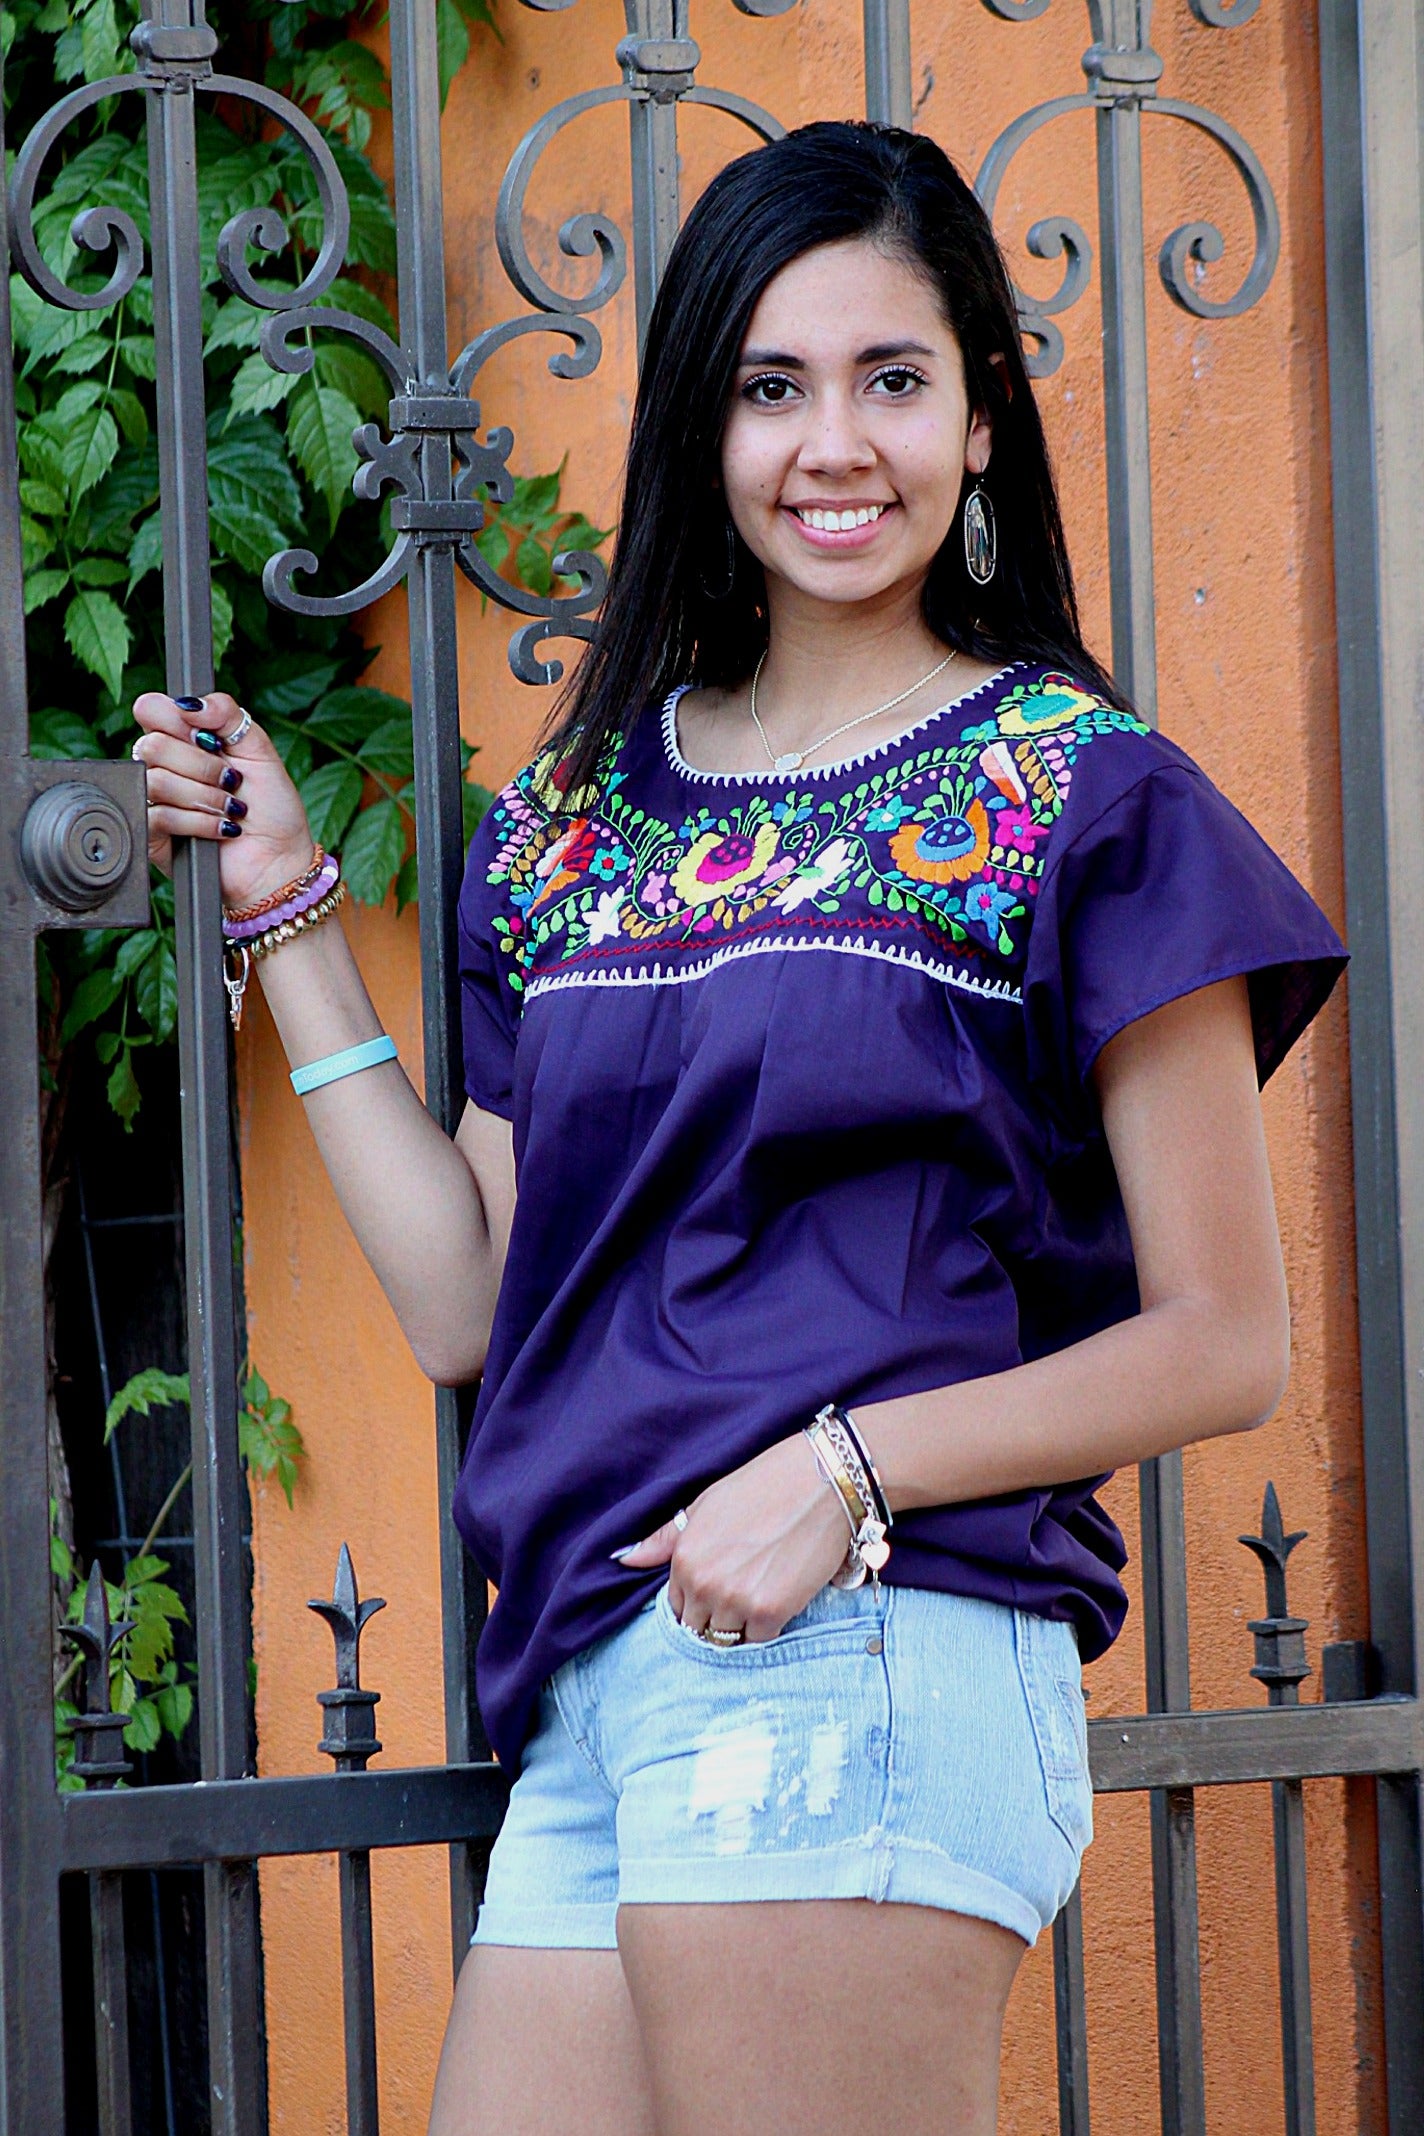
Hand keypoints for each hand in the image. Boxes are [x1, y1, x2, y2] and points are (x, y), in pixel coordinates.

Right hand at [131, 690, 315, 908]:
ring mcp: (156, 800)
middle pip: (151, 744)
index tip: (206, 736)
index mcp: (184, 739)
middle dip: (200, 765)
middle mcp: (165, 766)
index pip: (150, 710)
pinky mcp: (153, 835)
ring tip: (229, 808)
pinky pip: (158, 815)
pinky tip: (221, 829)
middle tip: (229, 780)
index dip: (172, 718)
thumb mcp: (259, 750)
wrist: (278, 860)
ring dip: (203, 795)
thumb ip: (228, 714)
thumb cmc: (271, 808)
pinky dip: (198, 821)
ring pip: (155, 780)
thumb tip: (189, 703)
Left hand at [616, 1433, 850, 1642]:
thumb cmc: (763, 1486)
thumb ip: (664, 1538)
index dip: (698, 1602)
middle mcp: (703, 1584)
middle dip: (716, 1618)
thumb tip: (624, 1558)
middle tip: (744, 1592)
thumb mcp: (705, 1505)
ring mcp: (735, 1601)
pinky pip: (759, 1640)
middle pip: (699, 1630)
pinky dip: (768, 1626)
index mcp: (684, 1559)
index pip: (677, 1608)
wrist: (820, 1480)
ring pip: (727, 1639)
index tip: (719, 1589)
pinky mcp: (770, 1611)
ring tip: (762, 1592)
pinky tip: (780, 1596)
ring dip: (741, 1625)